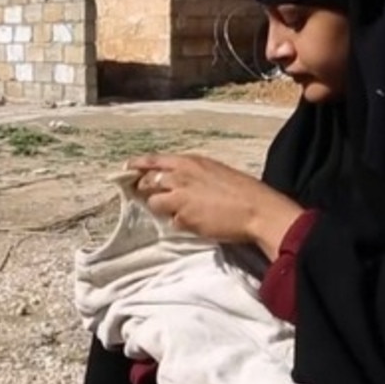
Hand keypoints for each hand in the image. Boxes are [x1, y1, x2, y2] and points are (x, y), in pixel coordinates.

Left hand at [125, 154, 303, 257]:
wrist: (257, 210)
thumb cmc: (242, 190)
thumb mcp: (214, 171)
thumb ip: (192, 174)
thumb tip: (176, 180)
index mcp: (189, 162)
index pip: (153, 160)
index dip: (137, 165)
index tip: (127, 168)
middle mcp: (180, 176)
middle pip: (147, 181)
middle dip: (144, 189)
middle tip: (148, 195)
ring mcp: (180, 198)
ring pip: (154, 203)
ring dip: (161, 208)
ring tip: (180, 211)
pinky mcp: (184, 218)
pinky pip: (172, 222)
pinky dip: (179, 223)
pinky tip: (195, 222)